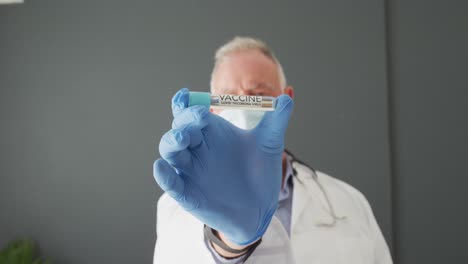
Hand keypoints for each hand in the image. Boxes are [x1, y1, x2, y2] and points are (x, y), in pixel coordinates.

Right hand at [153, 88, 292, 244]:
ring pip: (170, 151)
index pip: (192, 112)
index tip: (186, 94)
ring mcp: (190, 169)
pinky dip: (163, 174)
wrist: (260, 207)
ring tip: (181, 139)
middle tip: (198, 118)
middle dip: (184, 121)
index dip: (186, 103)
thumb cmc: (259, 172)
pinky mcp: (187, 192)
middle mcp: (197, 148)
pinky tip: (161, 166)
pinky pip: (170, 182)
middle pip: (180, 128)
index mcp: (212, 132)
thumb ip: (276, 120)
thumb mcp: (269, 143)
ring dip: (171, 142)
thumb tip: (286, 98)